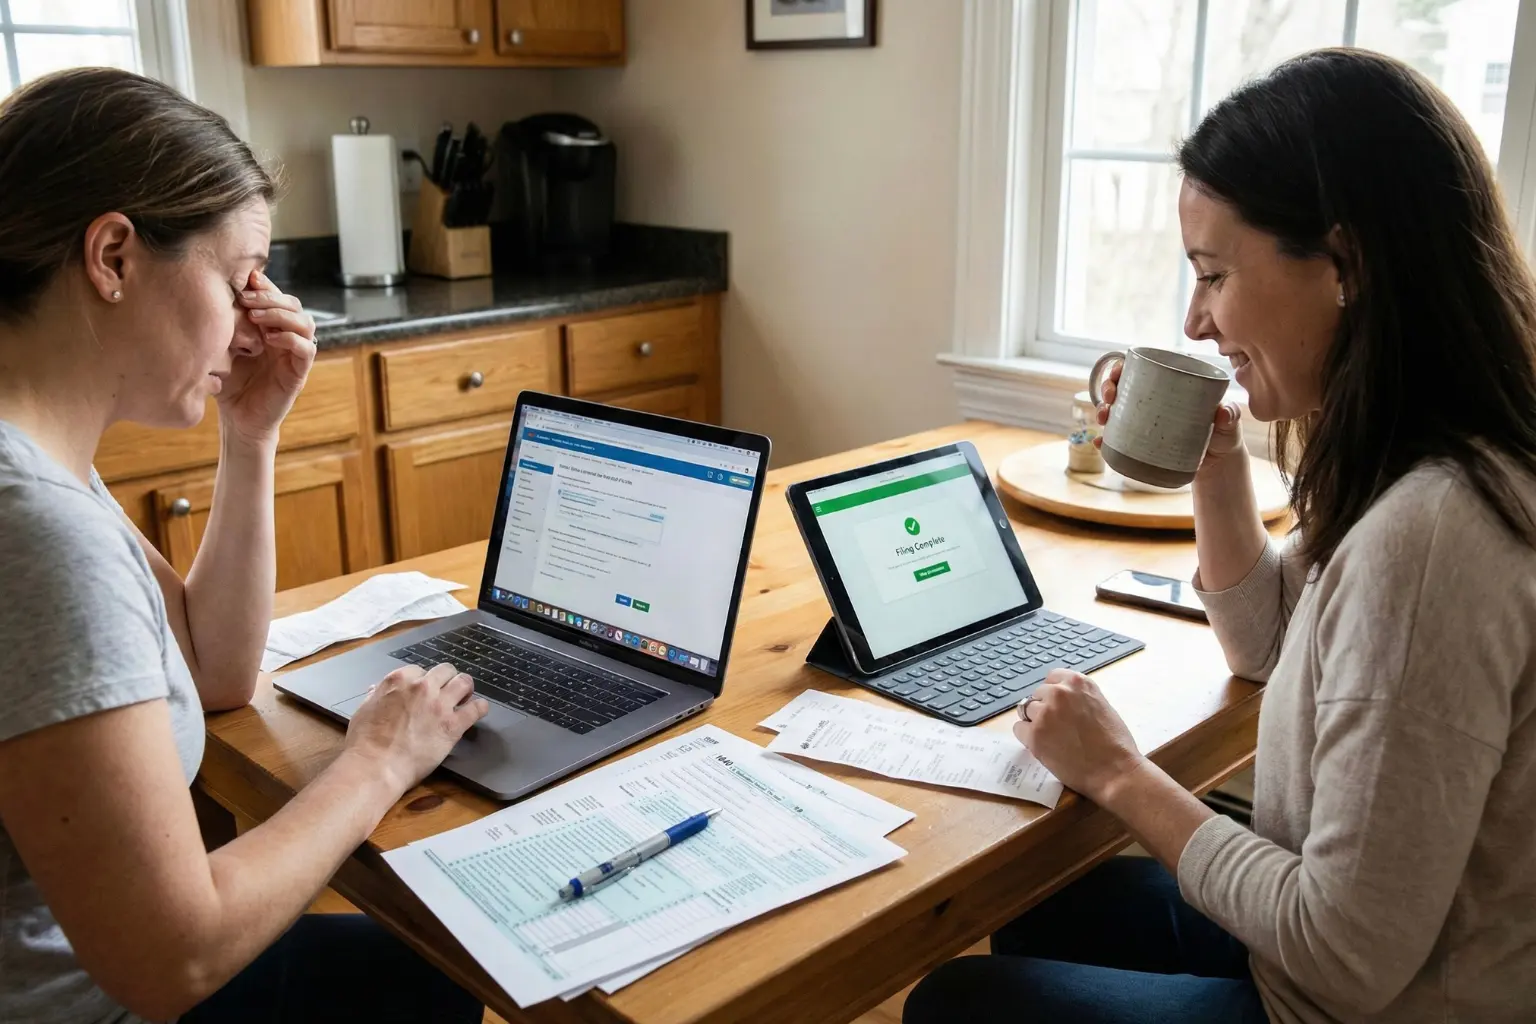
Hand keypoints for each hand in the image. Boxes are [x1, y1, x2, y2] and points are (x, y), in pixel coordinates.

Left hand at [221, 270, 315, 445]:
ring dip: (282, 315)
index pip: (276, 297)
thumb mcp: (222, 347)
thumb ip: (227, 323)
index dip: (266, 285)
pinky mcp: (299, 373)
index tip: (246, 279)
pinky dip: (292, 339)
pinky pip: (307, 349)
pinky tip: (270, 339)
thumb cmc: (228, 383)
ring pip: (305, 323)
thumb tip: (217, 293)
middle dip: (271, 297)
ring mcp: (295, 354)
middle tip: (247, 298)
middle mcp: (287, 337)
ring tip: (256, 317)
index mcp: (271, 327)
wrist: (237, 418)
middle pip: (294, 304)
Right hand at [342, 662, 490, 794]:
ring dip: (466, 688)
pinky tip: (479, 710)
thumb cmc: (364, 742)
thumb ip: (376, 695)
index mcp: (399, 680)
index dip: (424, 681)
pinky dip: (480, 708)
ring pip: (464, 682)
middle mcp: (422, 687)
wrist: (376, 767)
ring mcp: (440, 704)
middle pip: (445, 671)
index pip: (420, 670)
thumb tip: (376, 689)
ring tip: (466, 696)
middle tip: (448, 691)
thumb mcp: (364, 710)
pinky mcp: (453, 725)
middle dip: (447, 679)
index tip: (426, 690)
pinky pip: (476, 708)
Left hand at [1013, 669, 1145, 803]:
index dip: (1053, 694)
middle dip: (1044, 709)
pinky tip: (1044, 747)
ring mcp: (1045, 713)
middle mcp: (1059, 692)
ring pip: (1026, 711)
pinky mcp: (1034, 734)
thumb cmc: (1114, 743)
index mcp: (1078, 682)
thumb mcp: (1101, 706)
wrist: (1115, 771)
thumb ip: (1079, 698)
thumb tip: (1061, 701)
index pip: (1052, 678)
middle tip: (1058, 728)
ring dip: (1035, 723)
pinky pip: (1019, 729)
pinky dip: (1028, 738)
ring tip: (1053, 739)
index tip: (1057, 706)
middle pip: (1037, 695)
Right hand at [1095, 361, 1244, 475]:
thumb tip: (1223, 413)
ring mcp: (1145, 422)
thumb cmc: (1223, 436)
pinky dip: (1105, 440)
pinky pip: (1118, 439)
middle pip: (1123, 387)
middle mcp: (1153, 401)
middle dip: (1108, 387)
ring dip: (1102, 410)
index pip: (1142, 369)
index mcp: (1171, 386)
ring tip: (1103, 418)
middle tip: (1109, 398)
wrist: (1216, 465)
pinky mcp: (1141, 443)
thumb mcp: (1229, 424)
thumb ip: (1231, 416)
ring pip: (1116, 410)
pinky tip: (1099, 442)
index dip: (1122, 367)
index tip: (1117, 373)